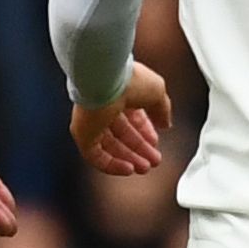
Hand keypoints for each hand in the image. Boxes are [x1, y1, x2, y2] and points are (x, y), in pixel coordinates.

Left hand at [73, 61, 174, 179]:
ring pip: (109, 147)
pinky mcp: (82, 134)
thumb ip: (162, 109)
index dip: (145, 132)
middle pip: (122, 135)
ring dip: (128, 159)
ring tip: (144, 168)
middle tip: (153, 160)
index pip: (132, 118)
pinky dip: (112, 165)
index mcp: (120, 94)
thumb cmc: (129, 78)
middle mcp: (104, 107)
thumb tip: (166, 123)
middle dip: (139, 149)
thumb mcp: (157, 91)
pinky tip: (128, 169)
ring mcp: (91, 121)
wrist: (105, 78)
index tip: (156, 142)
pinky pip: (96, 156)